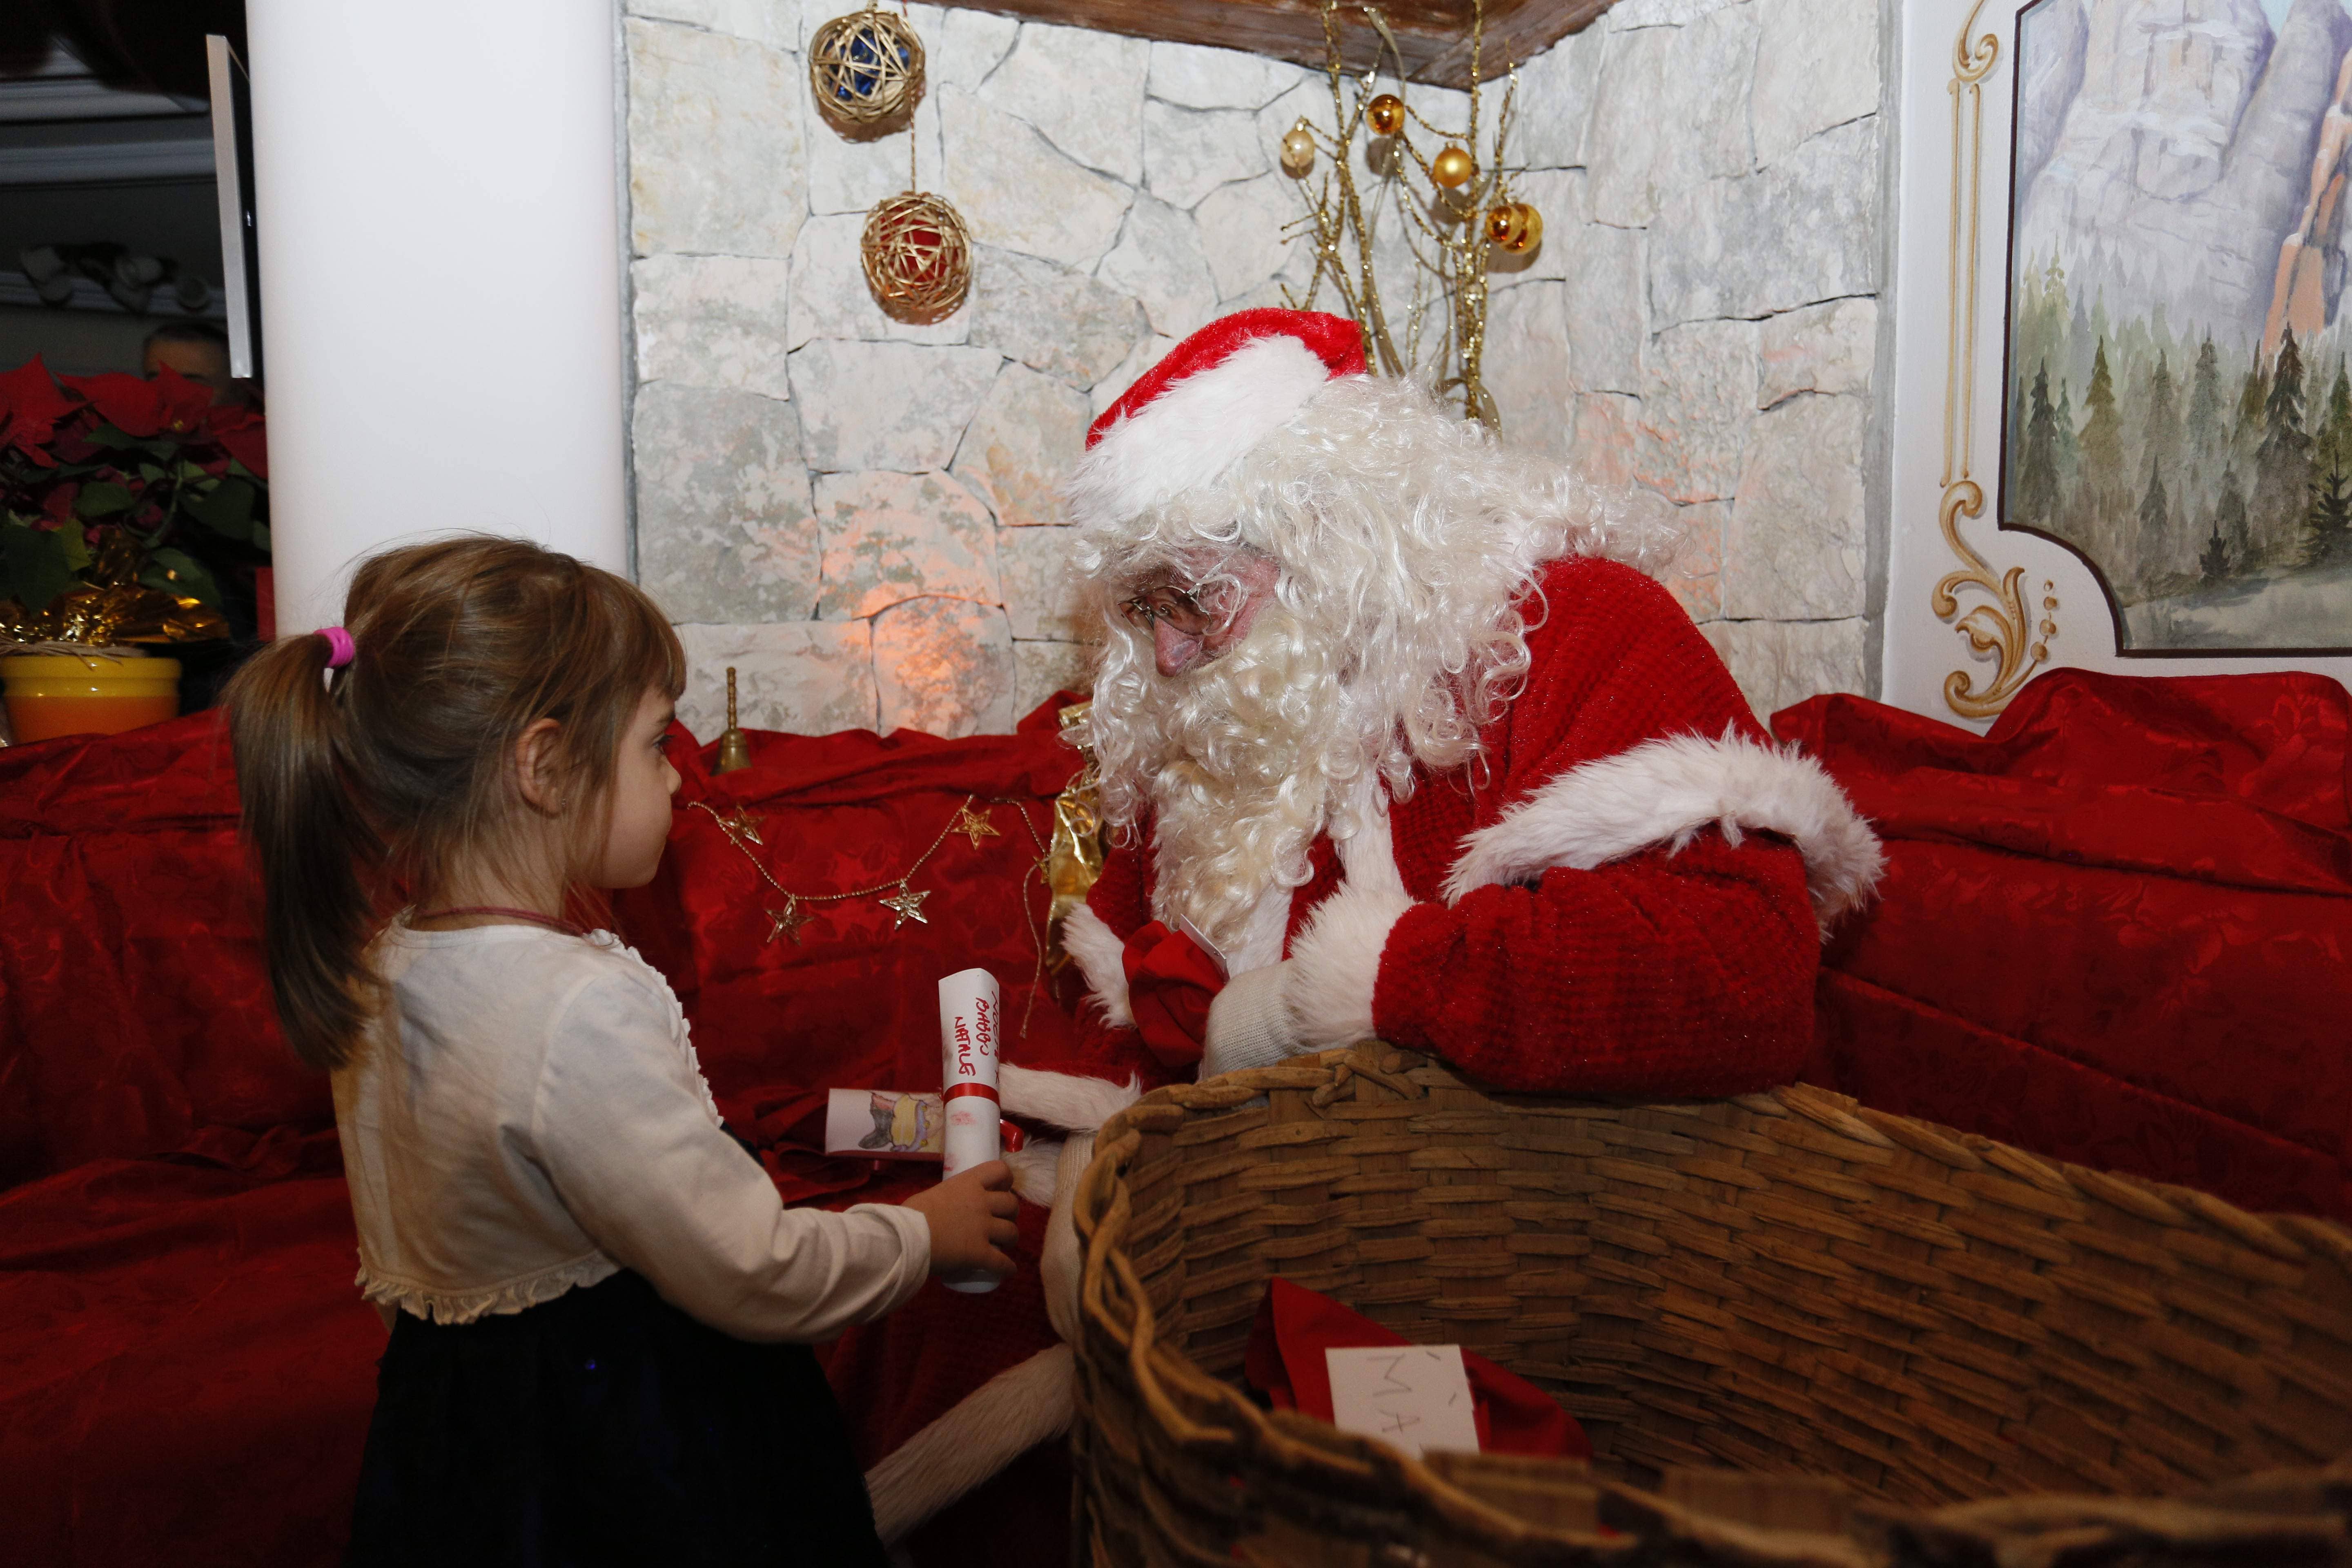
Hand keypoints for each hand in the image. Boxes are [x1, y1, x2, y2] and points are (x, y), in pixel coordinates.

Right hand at [903, 1160, 1018, 1279]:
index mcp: (969, 1183)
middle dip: (1011, 1214)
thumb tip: (946, 1209)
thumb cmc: (911, 1215)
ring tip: (1005, 1245)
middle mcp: (981, 1202)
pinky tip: (1008, 1270)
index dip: (1007, 1181)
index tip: (1003, 1190)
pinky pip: (1002, 1262)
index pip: (1000, 1170)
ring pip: (1012, 1232)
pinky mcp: (980, 1252)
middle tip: (1003, 1221)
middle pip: (1011, 1204)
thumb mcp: (933, 1195)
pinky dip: (1007, 1268)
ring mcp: (983, 1227)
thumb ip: (947, 1198)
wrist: (907, 1237)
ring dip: (1011, 1239)